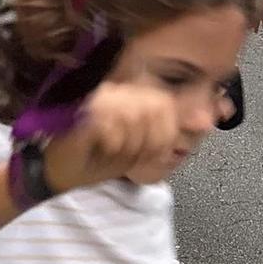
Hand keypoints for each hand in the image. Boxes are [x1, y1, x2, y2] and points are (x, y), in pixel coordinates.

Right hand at [43, 79, 180, 192]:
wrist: (56, 171)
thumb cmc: (97, 160)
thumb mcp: (139, 150)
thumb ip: (166, 134)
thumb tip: (205, 122)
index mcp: (129, 98)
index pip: (165, 103)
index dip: (167, 131)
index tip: (157, 153)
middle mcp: (114, 92)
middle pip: (155, 106)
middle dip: (153, 140)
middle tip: (138, 156)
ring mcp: (97, 100)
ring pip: (136, 113)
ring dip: (133, 143)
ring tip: (120, 153)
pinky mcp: (81, 113)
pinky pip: (111, 123)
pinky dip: (115, 142)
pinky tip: (108, 150)